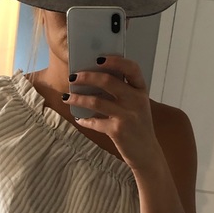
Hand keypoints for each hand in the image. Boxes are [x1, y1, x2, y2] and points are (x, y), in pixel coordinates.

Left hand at [64, 56, 163, 170]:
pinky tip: (80, 119)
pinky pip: (95, 122)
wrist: (146, 154)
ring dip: (78, 98)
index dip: (115, 61)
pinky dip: (85, 120)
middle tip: (73, 77)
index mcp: (141, 91)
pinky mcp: (118, 130)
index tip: (98, 58)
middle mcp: (136, 101)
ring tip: (67, 97)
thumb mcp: (137, 106)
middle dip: (86, 77)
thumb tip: (94, 80)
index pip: (132, 68)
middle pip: (107, 81)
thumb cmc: (138, 127)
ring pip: (96, 101)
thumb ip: (123, 93)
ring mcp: (127, 115)